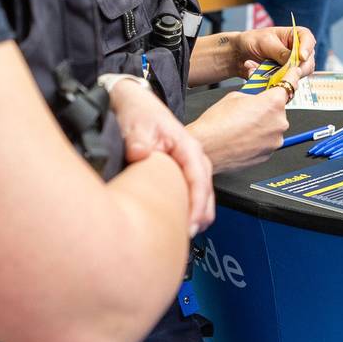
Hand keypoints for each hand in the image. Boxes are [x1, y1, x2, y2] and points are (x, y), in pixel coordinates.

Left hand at [106, 77, 215, 232]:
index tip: (190, 223)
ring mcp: (190, 166)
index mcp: (188, 147)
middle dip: (199, 216)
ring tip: (183, 236)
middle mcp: (194, 158)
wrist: (135, 105)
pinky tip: (179, 224)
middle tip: (185, 236)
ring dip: (196, 216)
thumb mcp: (137, 123)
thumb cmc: (139, 112)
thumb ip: (138, 139)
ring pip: (203, 196)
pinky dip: (190, 210)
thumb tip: (140, 152)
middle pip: (207, 192)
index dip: (197, 204)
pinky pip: (193, 195)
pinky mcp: (183, 173)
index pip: (199, 179)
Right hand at [188, 86, 291, 171]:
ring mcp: (275, 140)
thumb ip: (254, 94)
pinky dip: (260, 138)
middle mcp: (279, 122)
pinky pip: (268, 140)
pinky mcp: (269, 154)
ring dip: (263, 124)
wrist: (206, 149)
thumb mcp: (235, 96)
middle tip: (250, 109)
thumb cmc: (216, 124)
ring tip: (243, 126)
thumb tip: (258, 96)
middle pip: (279, 109)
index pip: (290, 84)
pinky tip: (244, 137)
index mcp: (273, 103)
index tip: (293, 74)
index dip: (292, 77)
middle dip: (268, 107)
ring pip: (274, 126)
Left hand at [238, 25, 316, 86]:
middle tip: (286, 71)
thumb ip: (281, 52)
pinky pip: (284, 83)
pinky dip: (272, 81)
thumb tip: (295, 60)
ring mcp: (292, 66)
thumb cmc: (252, 41)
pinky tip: (257, 73)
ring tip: (261, 68)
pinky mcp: (284, 77)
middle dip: (296, 68)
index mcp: (295, 36)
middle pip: (308, 62)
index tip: (301, 57)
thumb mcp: (266, 42)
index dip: (307, 49)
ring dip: (281, 75)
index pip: (308, 40)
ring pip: (297, 75)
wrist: (239, 54)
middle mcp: (297, 51)